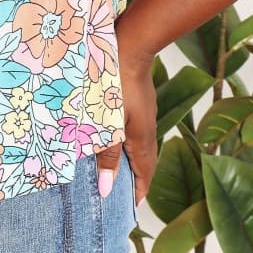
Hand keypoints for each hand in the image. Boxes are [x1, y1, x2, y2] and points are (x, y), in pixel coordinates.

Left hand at [94, 35, 158, 206]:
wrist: (130, 45)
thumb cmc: (114, 83)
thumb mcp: (107, 123)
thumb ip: (106, 154)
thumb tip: (107, 187)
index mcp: (141, 138)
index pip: (144, 173)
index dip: (138, 191)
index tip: (132, 207)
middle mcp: (146, 128)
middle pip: (144, 161)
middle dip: (135, 178)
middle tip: (122, 193)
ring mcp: (144, 113)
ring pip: (138, 144)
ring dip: (130, 159)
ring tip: (116, 169)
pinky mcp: (138, 100)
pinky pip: (135, 129)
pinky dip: (126, 141)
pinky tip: (115, 137)